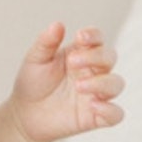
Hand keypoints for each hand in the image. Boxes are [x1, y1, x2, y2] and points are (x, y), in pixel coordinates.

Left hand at [10, 22, 123, 141]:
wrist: (24, 114)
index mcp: (81, 53)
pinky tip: (93, 106)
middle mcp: (93, 71)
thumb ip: (46, 42)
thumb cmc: (33, 83)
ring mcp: (96, 94)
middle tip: (72, 62)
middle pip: (110, 57)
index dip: (94, 35)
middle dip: (96, 57)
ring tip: (79, 86)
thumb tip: (58, 24)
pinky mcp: (96, 116)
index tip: (80, 37)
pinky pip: (115, 114)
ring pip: (116, 84)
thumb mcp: (35, 60)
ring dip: (102, 83)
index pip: (97, 39)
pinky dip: (110, 110)